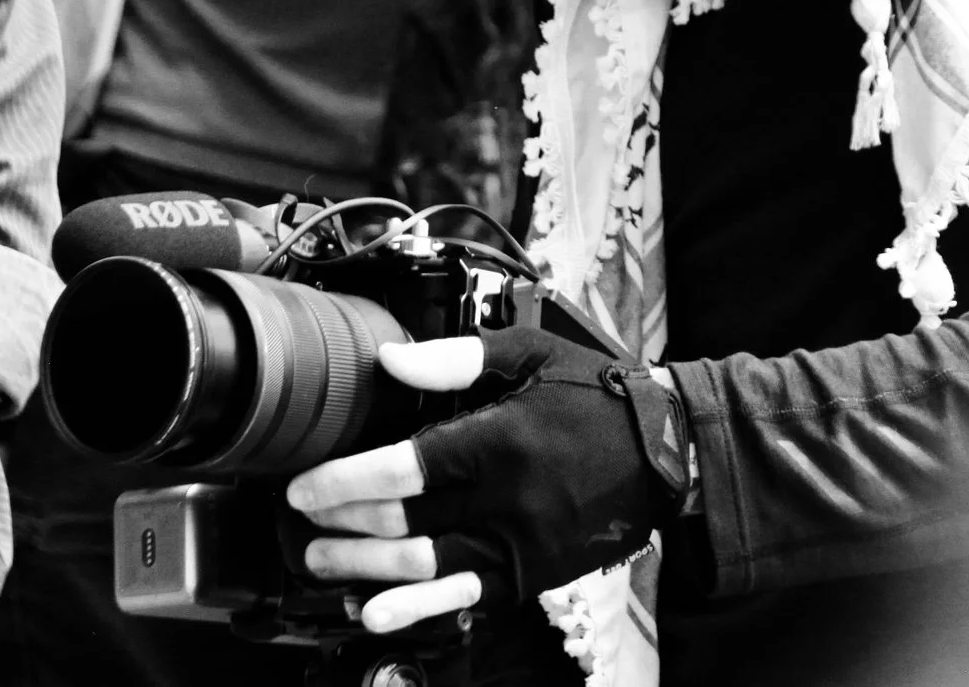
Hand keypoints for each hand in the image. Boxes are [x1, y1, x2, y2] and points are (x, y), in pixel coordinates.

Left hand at [284, 329, 691, 634]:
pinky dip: (416, 612)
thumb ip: (456, 358)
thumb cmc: (594, 396)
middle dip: (343, 529)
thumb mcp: (531, 354)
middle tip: (302, 527)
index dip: (344, 483)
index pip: (404, 469)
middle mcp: (506, 500)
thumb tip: (388, 359)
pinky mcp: (532, 575)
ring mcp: (520, 546)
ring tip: (324, 565)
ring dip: (367, 574)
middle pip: (405, 527)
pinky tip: (377, 614)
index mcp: (500, 440)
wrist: (666, 453)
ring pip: (428, 573)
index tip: (304, 487)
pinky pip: (464, 601)